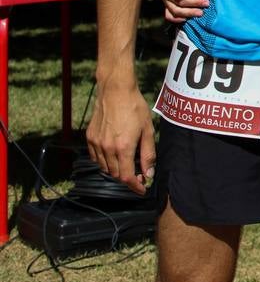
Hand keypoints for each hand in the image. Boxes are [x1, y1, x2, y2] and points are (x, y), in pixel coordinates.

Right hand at [86, 81, 155, 195]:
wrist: (115, 91)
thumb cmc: (134, 107)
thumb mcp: (147, 130)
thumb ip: (148, 153)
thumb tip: (148, 172)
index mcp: (123, 147)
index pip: (127, 177)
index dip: (135, 186)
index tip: (142, 189)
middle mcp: (107, 148)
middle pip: (116, 174)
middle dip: (128, 178)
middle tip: (139, 174)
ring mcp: (96, 143)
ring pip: (105, 168)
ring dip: (117, 170)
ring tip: (128, 163)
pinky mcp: (90, 138)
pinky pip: (96, 158)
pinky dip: (105, 161)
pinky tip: (115, 155)